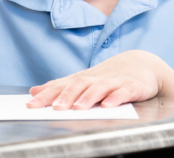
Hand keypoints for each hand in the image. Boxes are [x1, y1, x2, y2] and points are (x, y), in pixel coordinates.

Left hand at [27, 50, 163, 109]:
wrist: (142, 64)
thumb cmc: (109, 77)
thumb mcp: (83, 80)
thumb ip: (60, 86)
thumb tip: (34, 90)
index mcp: (83, 79)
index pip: (61, 86)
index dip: (46, 95)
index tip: (30, 104)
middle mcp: (96, 79)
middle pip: (78, 85)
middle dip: (65, 96)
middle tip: (54, 108)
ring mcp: (114, 82)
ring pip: (99, 88)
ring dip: (88, 97)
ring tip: (77, 108)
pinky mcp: (132, 86)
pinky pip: (124, 92)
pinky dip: (116, 98)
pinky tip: (108, 105)